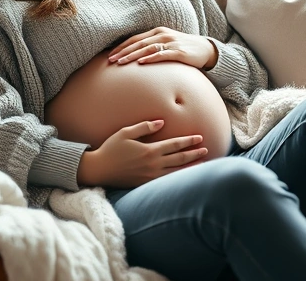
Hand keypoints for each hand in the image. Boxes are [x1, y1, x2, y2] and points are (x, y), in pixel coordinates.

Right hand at [77, 119, 207, 187]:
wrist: (100, 169)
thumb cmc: (111, 148)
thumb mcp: (125, 133)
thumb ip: (144, 127)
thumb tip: (161, 122)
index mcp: (149, 150)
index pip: (174, 145)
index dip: (188, 141)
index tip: (199, 137)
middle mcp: (153, 164)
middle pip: (179, 159)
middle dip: (194, 153)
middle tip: (206, 149)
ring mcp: (150, 176)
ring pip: (176, 172)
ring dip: (190, 167)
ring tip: (202, 163)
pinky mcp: (146, 184)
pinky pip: (166, 181)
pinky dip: (178, 178)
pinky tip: (185, 176)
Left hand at [108, 26, 218, 69]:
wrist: (206, 50)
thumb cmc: (183, 49)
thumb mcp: (166, 44)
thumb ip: (152, 48)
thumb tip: (134, 58)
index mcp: (157, 32)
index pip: (135, 39)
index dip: (122, 47)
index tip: (110, 55)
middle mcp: (162, 35)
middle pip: (138, 43)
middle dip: (123, 52)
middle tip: (111, 60)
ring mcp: (171, 43)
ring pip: (147, 49)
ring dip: (132, 56)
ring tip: (121, 63)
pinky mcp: (179, 52)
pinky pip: (162, 54)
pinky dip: (150, 58)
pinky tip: (141, 63)